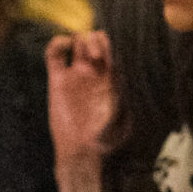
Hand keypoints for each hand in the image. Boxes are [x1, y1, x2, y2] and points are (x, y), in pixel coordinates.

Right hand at [45, 32, 119, 163]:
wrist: (82, 151)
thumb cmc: (108, 140)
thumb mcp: (127, 118)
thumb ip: (130, 98)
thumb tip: (137, 78)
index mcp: (113, 77)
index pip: (114, 47)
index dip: (114, 44)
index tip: (113, 56)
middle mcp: (95, 73)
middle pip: (96, 39)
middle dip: (98, 40)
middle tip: (98, 56)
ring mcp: (76, 75)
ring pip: (78, 41)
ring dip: (82, 40)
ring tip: (86, 54)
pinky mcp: (57, 80)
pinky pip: (55, 54)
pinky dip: (57, 43)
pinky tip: (64, 46)